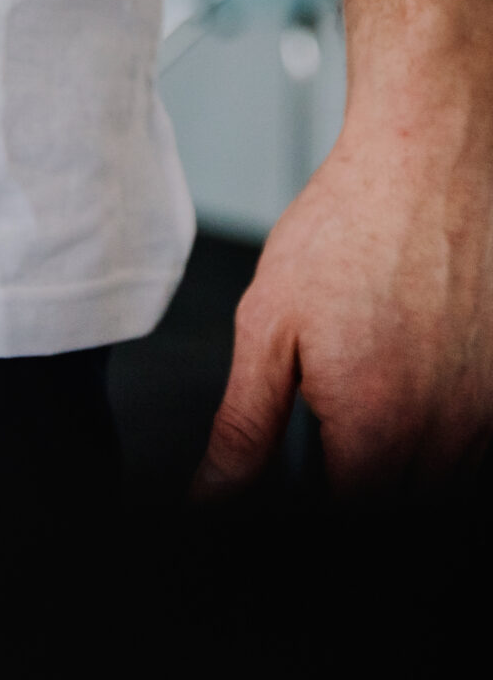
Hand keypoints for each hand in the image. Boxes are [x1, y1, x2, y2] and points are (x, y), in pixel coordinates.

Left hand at [196, 111, 492, 498]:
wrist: (427, 163)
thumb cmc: (347, 230)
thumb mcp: (267, 329)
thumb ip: (244, 428)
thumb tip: (214, 496)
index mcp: (379, 422)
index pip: (350, 516)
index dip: (315, 509)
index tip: (288, 484)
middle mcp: (451, 428)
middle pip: (400, 503)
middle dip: (355, 489)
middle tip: (317, 439)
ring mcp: (491, 407)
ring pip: (443, 478)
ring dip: (397, 463)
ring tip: (361, 391)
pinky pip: (475, 440)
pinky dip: (437, 431)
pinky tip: (403, 376)